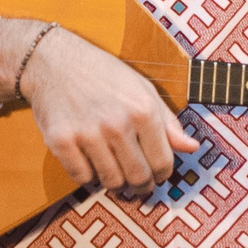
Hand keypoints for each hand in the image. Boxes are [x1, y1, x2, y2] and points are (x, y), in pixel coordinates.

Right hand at [15, 26, 198, 194]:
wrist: (54, 62)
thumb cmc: (102, 74)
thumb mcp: (143, 89)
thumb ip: (168, 122)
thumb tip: (193, 147)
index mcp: (142, 110)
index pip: (162, 163)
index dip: (162, 175)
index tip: (156, 175)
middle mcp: (117, 124)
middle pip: (137, 178)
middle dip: (140, 185)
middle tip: (136, 181)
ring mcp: (87, 134)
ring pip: (110, 182)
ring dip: (114, 182)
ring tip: (113, 169)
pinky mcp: (61, 142)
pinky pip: (82, 178)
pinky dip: (88, 176)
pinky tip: (90, 162)